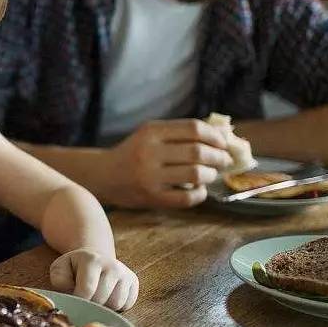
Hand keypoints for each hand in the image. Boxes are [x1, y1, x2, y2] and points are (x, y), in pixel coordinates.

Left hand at [48, 248, 138, 310]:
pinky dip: (116, 307)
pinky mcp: (134, 282)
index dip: (79, 301)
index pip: (87, 290)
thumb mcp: (60, 268)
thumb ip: (60, 279)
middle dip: (91, 304)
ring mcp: (126, 273)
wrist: (95, 260)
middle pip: (102, 299)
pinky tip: (108, 297)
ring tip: (96, 297)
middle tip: (85, 299)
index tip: (75, 301)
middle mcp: (113, 265)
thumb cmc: (75, 268)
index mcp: (92, 260)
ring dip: (104, 306)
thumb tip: (72, 293)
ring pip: (116, 304)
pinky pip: (127, 305)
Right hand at [106, 119, 231, 208]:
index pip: (194, 128)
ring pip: (195, 174)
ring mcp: (150, 176)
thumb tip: (222, 134)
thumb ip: (180, 133)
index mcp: (151, 131)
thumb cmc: (133, 153)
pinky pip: (186, 198)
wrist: (103, 175)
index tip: (224, 143)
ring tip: (210, 175)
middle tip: (224, 160)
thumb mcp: (151, 134)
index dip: (215, 136)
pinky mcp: (151, 197)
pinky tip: (199, 190)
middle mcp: (150, 152)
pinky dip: (199, 194)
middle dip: (218, 156)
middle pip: (198, 151)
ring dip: (210, 175)